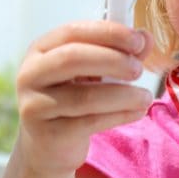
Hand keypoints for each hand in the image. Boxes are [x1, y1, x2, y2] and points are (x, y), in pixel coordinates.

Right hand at [16, 21, 153, 175]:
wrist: (49, 146)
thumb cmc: (73, 98)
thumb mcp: (93, 72)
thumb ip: (119, 53)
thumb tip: (147, 38)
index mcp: (41, 49)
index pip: (73, 31)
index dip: (108, 32)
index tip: (138, 40)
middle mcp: (31, 74)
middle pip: (73, 58)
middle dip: (113, 60)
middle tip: (139, 69)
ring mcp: (36, 105)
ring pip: (85, 96)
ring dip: (124, 95)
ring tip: (146, 96)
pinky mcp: (48, 134)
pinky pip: (90, 122)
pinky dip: (120, 115)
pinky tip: (138, 111)